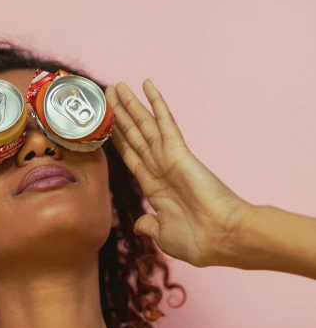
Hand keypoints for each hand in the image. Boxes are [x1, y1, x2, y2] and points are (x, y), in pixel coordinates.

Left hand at [105, 80, 249, 267]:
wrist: (221, 239)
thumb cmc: (198, 241)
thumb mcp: (164, 235)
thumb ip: (150, 226)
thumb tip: (139, 224)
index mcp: (155, 188)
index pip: (131, 156)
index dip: (118, 139)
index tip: (106, 124)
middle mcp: (160, 168)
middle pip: (134, 136)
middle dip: (120, 116)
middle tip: (108, 94)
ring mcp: (169, 158)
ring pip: (145, 125)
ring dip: (130, 105)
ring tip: (116, 86)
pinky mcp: (179, 152)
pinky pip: (165, 123)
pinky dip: (156, 103)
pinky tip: (147, 85)